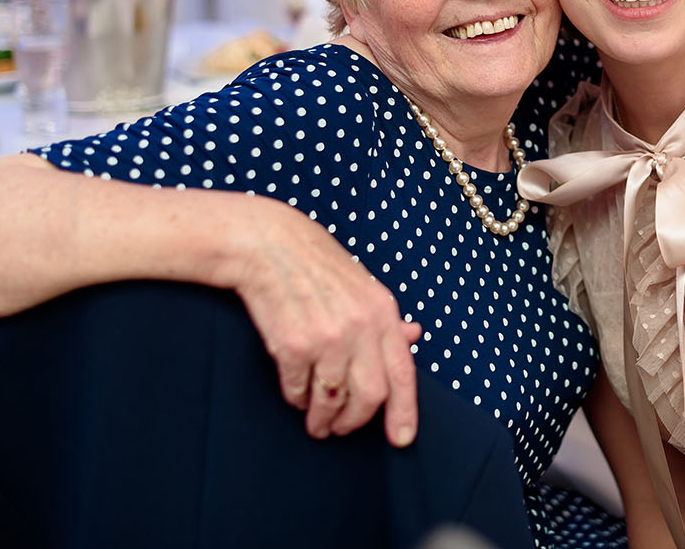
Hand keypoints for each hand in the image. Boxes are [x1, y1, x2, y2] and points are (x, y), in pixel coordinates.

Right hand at [226, 204, 423, 446]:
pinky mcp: (292, 345)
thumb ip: (387, 320)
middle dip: (355, 421)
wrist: (270, 246)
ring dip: (323, 418)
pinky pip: (298, 391)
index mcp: (383, 312)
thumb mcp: (364, 287)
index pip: (403, 373)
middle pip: (370, 396)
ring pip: (331, 400)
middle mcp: (360, 327)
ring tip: (317, 421)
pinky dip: (297, 399)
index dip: (404, 411)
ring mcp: (326, 337)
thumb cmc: (319, 268)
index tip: (402, 439)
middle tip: (341, 429)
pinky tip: (296, 393)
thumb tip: (414, 338)